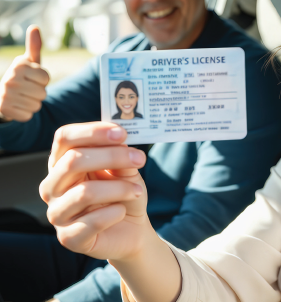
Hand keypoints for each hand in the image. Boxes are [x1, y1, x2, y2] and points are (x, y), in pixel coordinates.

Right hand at [0, 25, 49, 121]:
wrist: (3, 94)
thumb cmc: (23, 76)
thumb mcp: (30, 61)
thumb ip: (34, 46)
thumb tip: (34, 27)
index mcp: (18, 65)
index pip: (46, 78)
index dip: (43, 80)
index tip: (33, 78)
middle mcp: (9, 78)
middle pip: (43, 93)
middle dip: (39, 93)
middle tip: (28, 89)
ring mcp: (5, 94)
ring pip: (37, 105)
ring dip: (34, 103)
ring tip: (23, 97)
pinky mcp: (5, 109)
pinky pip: (28, 115)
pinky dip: (26, 113)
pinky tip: (18, 106)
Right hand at [39, 122, 150, 261]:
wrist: (132, 228)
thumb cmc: (124, 192)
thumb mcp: (125, 169)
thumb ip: (120, 154)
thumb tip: (120, 140)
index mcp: (62, 162)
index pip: (65, 137)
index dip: (92, 131)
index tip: (121, 133)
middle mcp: (53, 186)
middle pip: (72, 161)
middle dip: (111, 156)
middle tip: (139, 158)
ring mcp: (57, 213)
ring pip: (84, 192)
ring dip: (119, 188)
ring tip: (137, 190)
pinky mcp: (68, 238)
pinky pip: (92, 222)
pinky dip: (114, 213)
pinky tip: (121, 211)